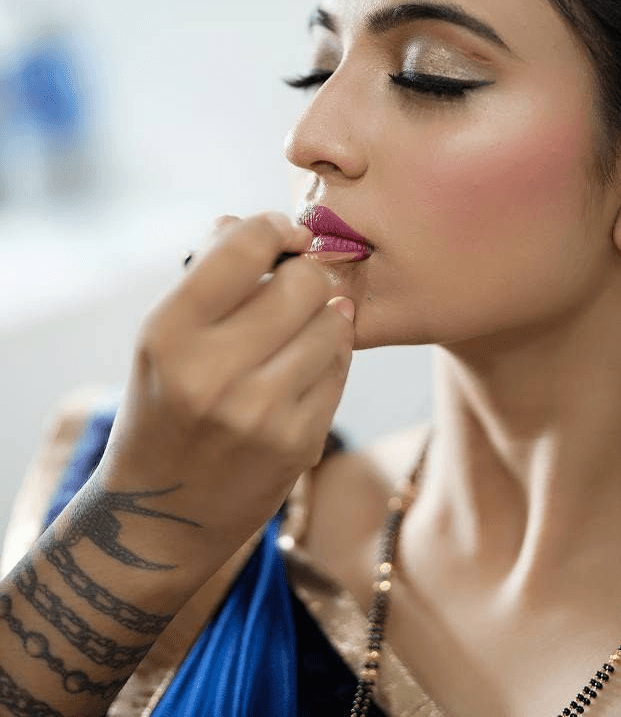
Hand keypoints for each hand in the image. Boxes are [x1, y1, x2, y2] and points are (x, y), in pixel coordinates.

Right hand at [93, 212, 355, 584]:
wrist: (160, 515)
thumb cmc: (162, 406)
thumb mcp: (162, 340)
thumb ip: (207, 276)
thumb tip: (258, 225)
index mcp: (168, 334)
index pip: (245, 246)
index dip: (273, 228)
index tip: (282, 235)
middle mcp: (214, 373)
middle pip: (304, 281)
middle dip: (303, 273)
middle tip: (292, 284)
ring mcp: (261, 412)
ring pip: (333, 320)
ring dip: (321, 314)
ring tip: (295, 330)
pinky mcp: (299, 442)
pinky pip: (341, 365)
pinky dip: (329, 353)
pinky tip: (303, 364)